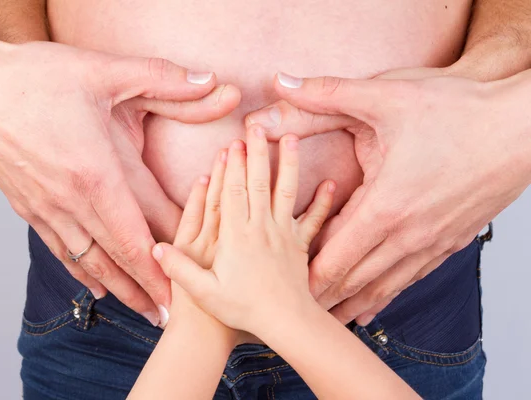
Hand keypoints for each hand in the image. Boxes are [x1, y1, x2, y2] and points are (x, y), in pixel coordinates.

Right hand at [0, 31, 239, 325]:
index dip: (171, 260)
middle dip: (150, 288)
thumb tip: (218, 83)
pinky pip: (62, 251)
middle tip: (174, 315)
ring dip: (121, 289)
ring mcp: (47, 208)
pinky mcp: (28, 208)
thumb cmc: (35, 77)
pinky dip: (84, 272)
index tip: (191, 283)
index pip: (144, 229)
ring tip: (145, 311)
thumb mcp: (106, 71)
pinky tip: (97, 286)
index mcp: (98, 171)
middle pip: (121, 256)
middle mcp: (72, 200)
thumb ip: (167, 81)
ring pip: (92, 261)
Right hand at [152, 124, 334, 334]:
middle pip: (257, 183)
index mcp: (236, 236)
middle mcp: (261, 228)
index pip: (232, 192)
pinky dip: (322, 201)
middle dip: (257, 152)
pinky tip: (330, 183)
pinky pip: (312, 219)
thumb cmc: (242, 309)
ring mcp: (283, 234)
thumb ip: (179, 269)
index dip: (231, 166)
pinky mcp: (299, 244)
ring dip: (287, 163)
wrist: (284, 323)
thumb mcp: (204, 293)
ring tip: (290, 137)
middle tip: (257, 126)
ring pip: (285, 191)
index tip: (231, 142)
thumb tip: (154, 248)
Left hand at [248, 70, 530, 325]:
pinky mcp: (450, 241)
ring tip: (327, 322)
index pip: (333, 257)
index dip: (304, 278)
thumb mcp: (386, 96)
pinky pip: (410, 278)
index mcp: (385, 206)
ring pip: (382, 286)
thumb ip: (327, 94)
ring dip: (351, 304)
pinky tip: (373, 304)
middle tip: (293, 315)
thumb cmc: (458, 111)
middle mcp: (408, 235)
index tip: (281, 289)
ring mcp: (432, 243)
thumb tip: (280, 83)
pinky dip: (385, 294)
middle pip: (354, 280)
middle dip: (321, 299)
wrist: (522, 127)